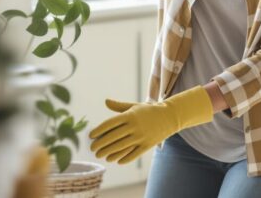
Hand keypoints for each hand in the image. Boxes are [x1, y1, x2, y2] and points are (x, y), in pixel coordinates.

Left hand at [89, 86, 213, 163]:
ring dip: (109, 153)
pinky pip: (133, 154)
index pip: (110, 123)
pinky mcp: (148, 145)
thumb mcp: (134, 106)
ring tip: (101, 155)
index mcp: (130, 115)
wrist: (170, 116)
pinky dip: (124, 158)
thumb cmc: (149, 111)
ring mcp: (142, 136)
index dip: (98, 130)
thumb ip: (119, 106)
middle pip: (113, 137)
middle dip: (101, 144)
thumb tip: (106, 101)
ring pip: (121, 147)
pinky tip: (116, 160)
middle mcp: (135, 126)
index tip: (91, 136)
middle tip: (93, 148)